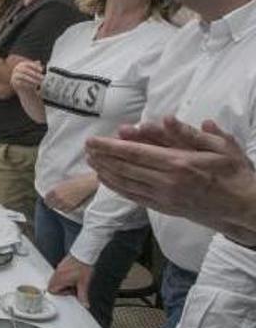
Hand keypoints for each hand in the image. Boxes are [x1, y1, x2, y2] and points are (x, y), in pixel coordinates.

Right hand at [10, 60, 43, 94]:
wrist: (22, 85)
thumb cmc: (28, 76)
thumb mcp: (32, 70)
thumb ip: (35, 66)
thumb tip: (39, 62)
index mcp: (21, 64)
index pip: (28, 64)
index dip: (35, 66)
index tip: (41, 70)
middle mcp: (17, 69)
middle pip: (26, 70)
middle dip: (35, 73)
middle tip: (42, 77)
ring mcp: (15, 75)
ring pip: (24, 76)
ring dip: (32, 79)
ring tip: (39, 82)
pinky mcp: (14, 82)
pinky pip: (21, 83)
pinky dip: (28, 84)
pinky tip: (33, 86)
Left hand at [44, 174, 97, 212]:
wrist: (86, 184)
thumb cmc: (75, 180)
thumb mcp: (63, 182)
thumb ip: (57, 188)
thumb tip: (53, 192)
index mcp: (55, 190)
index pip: (47, 198)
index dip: (48, 199)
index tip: (48, 199)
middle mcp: (58, 197)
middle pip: (50, 205)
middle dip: (51, 203)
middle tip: (53, 203)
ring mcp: (65, 203)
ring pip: (57, 208)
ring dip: (58, 206)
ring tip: (60, 204)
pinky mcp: (71, 206)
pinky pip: (64, 211)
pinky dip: (64, 209)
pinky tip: (65, 206)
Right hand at [48, 255, 91, 306]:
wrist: (84, 254)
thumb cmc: (82, 266)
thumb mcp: (83, 284)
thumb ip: (83, 296)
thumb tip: (84, 304)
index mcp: (60, 279)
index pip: (51, 290)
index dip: (60, 294)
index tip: (69, 293)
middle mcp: (57, 273)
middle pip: (52, 285)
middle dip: (62, 288)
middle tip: (71, 288)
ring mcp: (59, 268)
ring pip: (56, 279)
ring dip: (63, 283)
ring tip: (74, 282)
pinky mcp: (62, 264)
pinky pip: (59, 273)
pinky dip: (65, 277)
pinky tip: (74, 275)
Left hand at [87, 117, 255, 245]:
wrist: (246, 209)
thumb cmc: (234, 173)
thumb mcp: (220, 147)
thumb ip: (190, 134)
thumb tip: (166, 118)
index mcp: (179, 163)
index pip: (135, 153)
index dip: (110, 147)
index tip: (93, 140)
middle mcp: (167, 182)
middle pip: (126, 168)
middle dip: (103, 157)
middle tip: (87, 148)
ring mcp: (165, 198)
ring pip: (127, 183)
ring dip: (106, 172)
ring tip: (91, 162)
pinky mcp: (165, 208)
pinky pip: (135, 197)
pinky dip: (118, 188)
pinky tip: (108, 180)